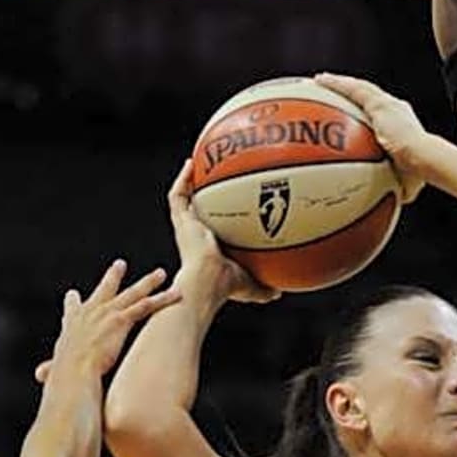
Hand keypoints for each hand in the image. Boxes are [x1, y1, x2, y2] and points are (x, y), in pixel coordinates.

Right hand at [41, 259, 179, 380]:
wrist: (74, 374)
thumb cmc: (64, 377)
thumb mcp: (57, 369)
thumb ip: (53, 369)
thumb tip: (40, 376)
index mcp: (73, 325)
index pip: (73, 310)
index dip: (73, 303)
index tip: (73, 295)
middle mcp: (89, 313)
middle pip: (104, 290)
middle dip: (113, 276)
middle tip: (120, 264)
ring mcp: (106, 314)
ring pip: (132, 294)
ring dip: (148, 283)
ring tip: (161, 274)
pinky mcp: (120, 320)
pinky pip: (146, 306)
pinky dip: (162, 299)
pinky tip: (177, 295)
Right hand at [168, 160, 282, 303]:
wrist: (209, 280)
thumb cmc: (225, 286)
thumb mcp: (250, 284)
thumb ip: (263, 288)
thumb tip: (279, 292)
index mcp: (209, 248)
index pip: (211, 229)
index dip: (215, 216)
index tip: (225, 204)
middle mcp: (196, 235)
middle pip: (196, 211)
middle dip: (202, 195)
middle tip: (210, 178)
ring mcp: (186, 227)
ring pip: (183, 200)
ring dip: (188, 182)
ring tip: (196, 164)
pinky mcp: (180, 221)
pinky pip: (177, 196)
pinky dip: (182, 180)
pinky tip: (190, 164)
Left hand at [313, 73, 426, 202]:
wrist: (423, 159)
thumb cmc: (419, 172)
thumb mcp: (404, 184)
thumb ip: (392, 188)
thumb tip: (388, 203)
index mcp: (402, 124)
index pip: (383, 115)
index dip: (368, 112)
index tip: (356, 115)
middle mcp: (395, 109)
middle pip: (368, 96)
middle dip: (350, 93)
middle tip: (333, 93)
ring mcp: (387, 104)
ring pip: (359, 87)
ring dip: (339, 83)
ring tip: (320, 80)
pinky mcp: (379, 103)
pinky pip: (352, 89)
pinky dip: (336, 83)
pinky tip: (320, 80)